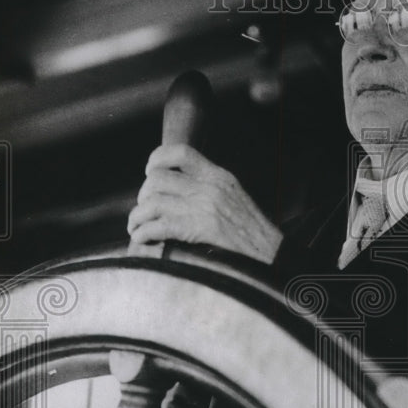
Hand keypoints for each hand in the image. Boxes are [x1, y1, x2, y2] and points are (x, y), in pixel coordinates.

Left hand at [127, 145, 283, 263]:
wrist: (271, 254)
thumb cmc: (254, 233)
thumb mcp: (236, 198)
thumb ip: (212, 190)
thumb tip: (183, 192)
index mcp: (219, 176)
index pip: (181, 153)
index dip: (157, 159)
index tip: (149, 171)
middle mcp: (209, 187)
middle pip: (158, 179)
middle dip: (143, 196)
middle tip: (144, 210)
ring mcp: (203, 207)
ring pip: (152, 202)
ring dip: (137, 217)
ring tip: (136, 227)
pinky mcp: (199, 229)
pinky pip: (158, 225)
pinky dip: (143, 232)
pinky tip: (142, 239)